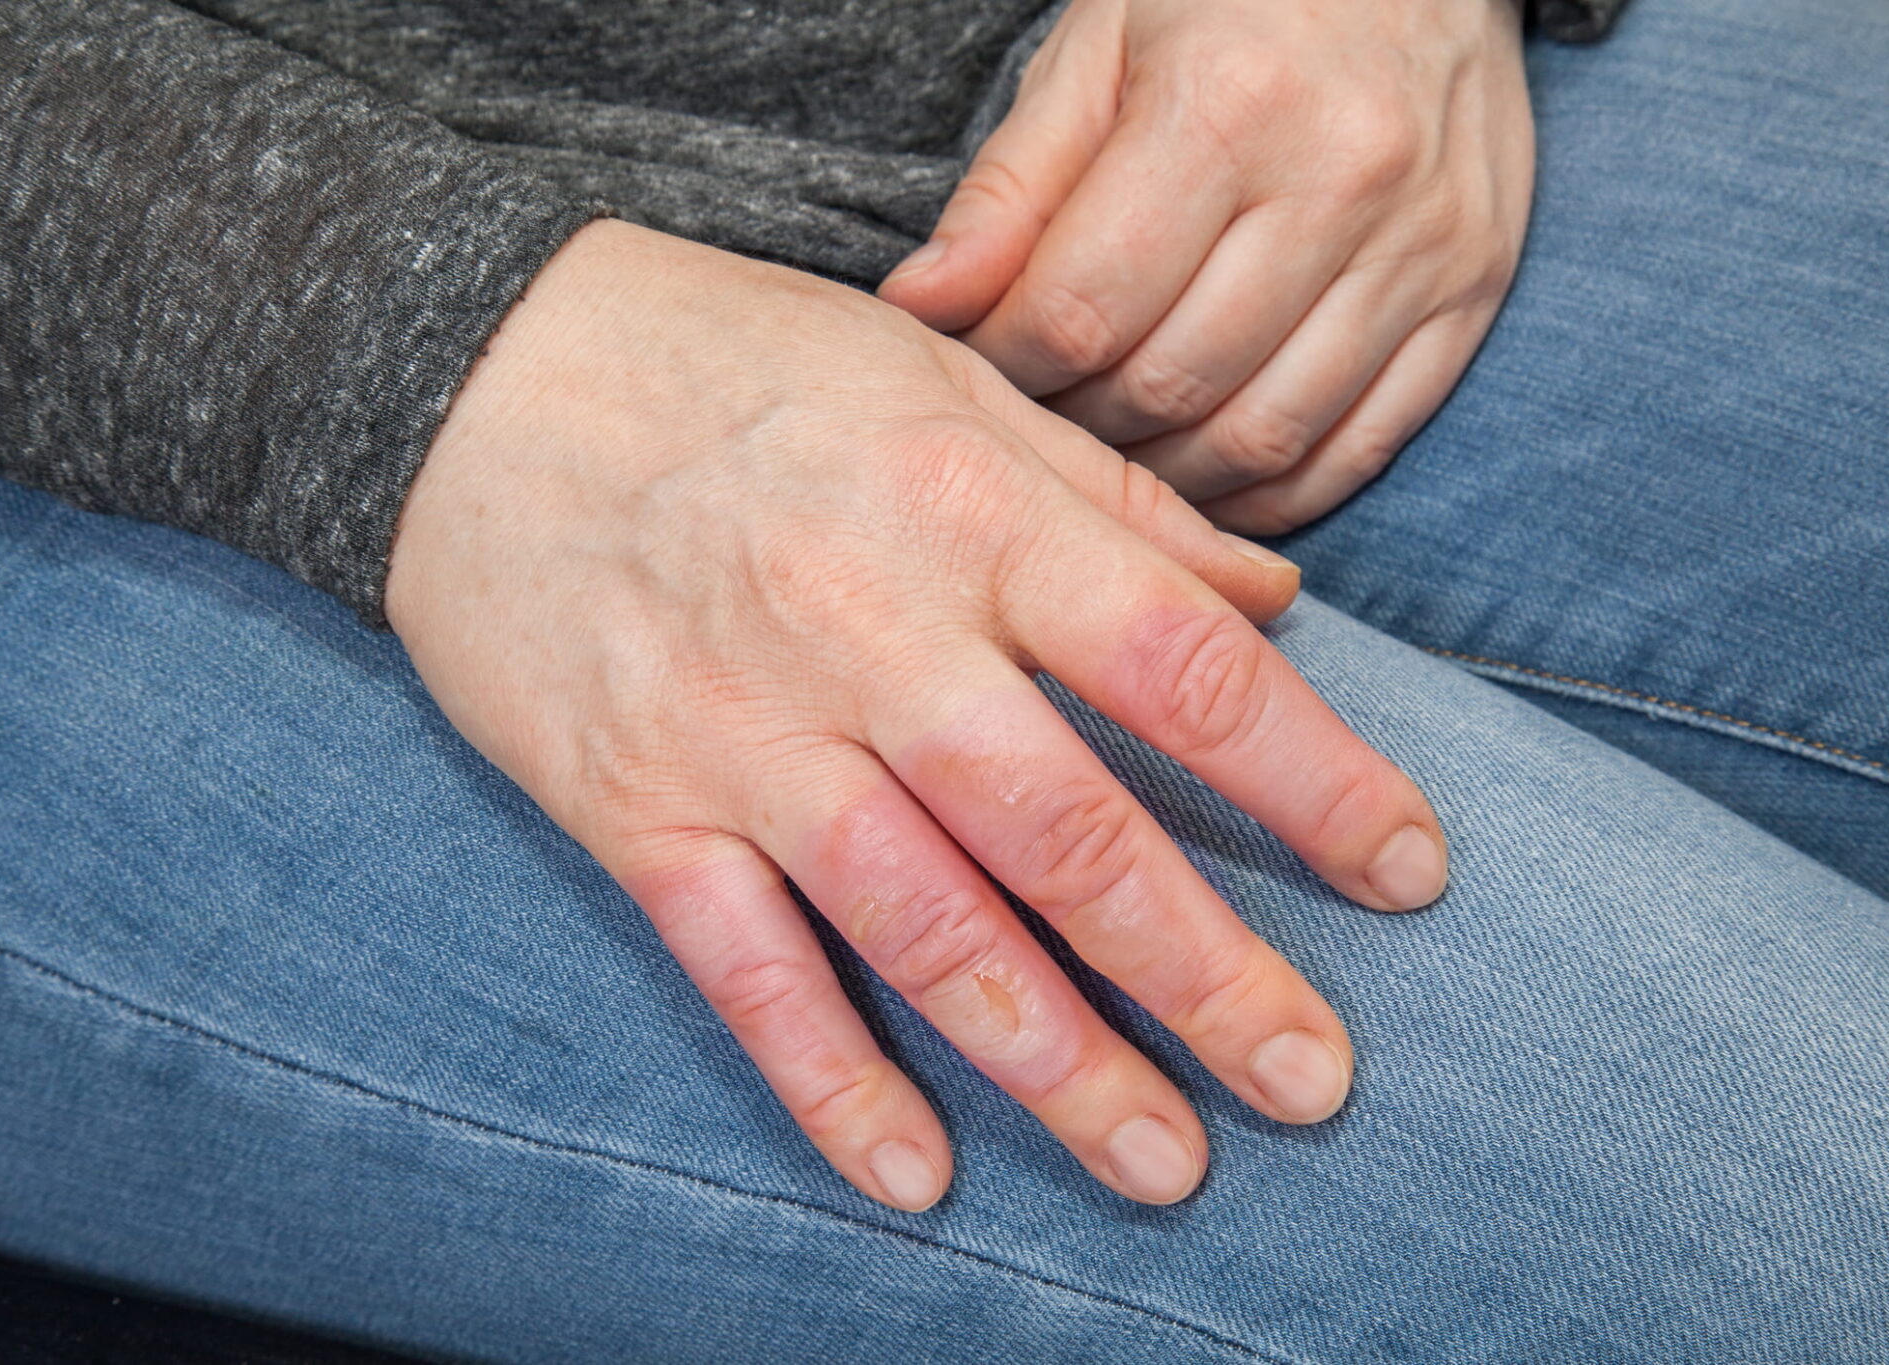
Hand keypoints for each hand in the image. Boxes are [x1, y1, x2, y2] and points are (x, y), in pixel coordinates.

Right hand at [387, 220, 1447, 1212]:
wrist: (477, 371)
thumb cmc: (739, 364)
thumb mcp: (944, 382)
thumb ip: (1115, 501)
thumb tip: (1274, 593)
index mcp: (969, 511)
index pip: (1180, 663)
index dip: (1312, 777)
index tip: (1411, 872)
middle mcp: (868, 631)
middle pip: (1066, 830)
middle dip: (1202, 971)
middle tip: (1314, 1085)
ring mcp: (745, 732)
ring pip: (922, 924)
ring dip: (1050, 1059)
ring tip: (1164, 1163)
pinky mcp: (636, 804)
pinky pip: (741, 967)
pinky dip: (826, 1081)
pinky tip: (915, 1181)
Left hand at [880, 0, 1532, 533]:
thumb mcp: (1100, 47)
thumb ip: (1010, 187)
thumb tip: (919, 307)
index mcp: (1228, 100)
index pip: (1082, 306)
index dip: (1009, 363)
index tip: (984, 362)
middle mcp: (1339, 178)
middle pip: (1169, 383)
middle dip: (1081, 426)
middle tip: (1044, 414)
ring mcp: (1421, 246)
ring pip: (1265, 434)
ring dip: (1170, 479)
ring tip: (1117, 451)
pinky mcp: (1472, 296)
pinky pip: (1360, 446)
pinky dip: (1272, 492)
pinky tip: (1212, 479)